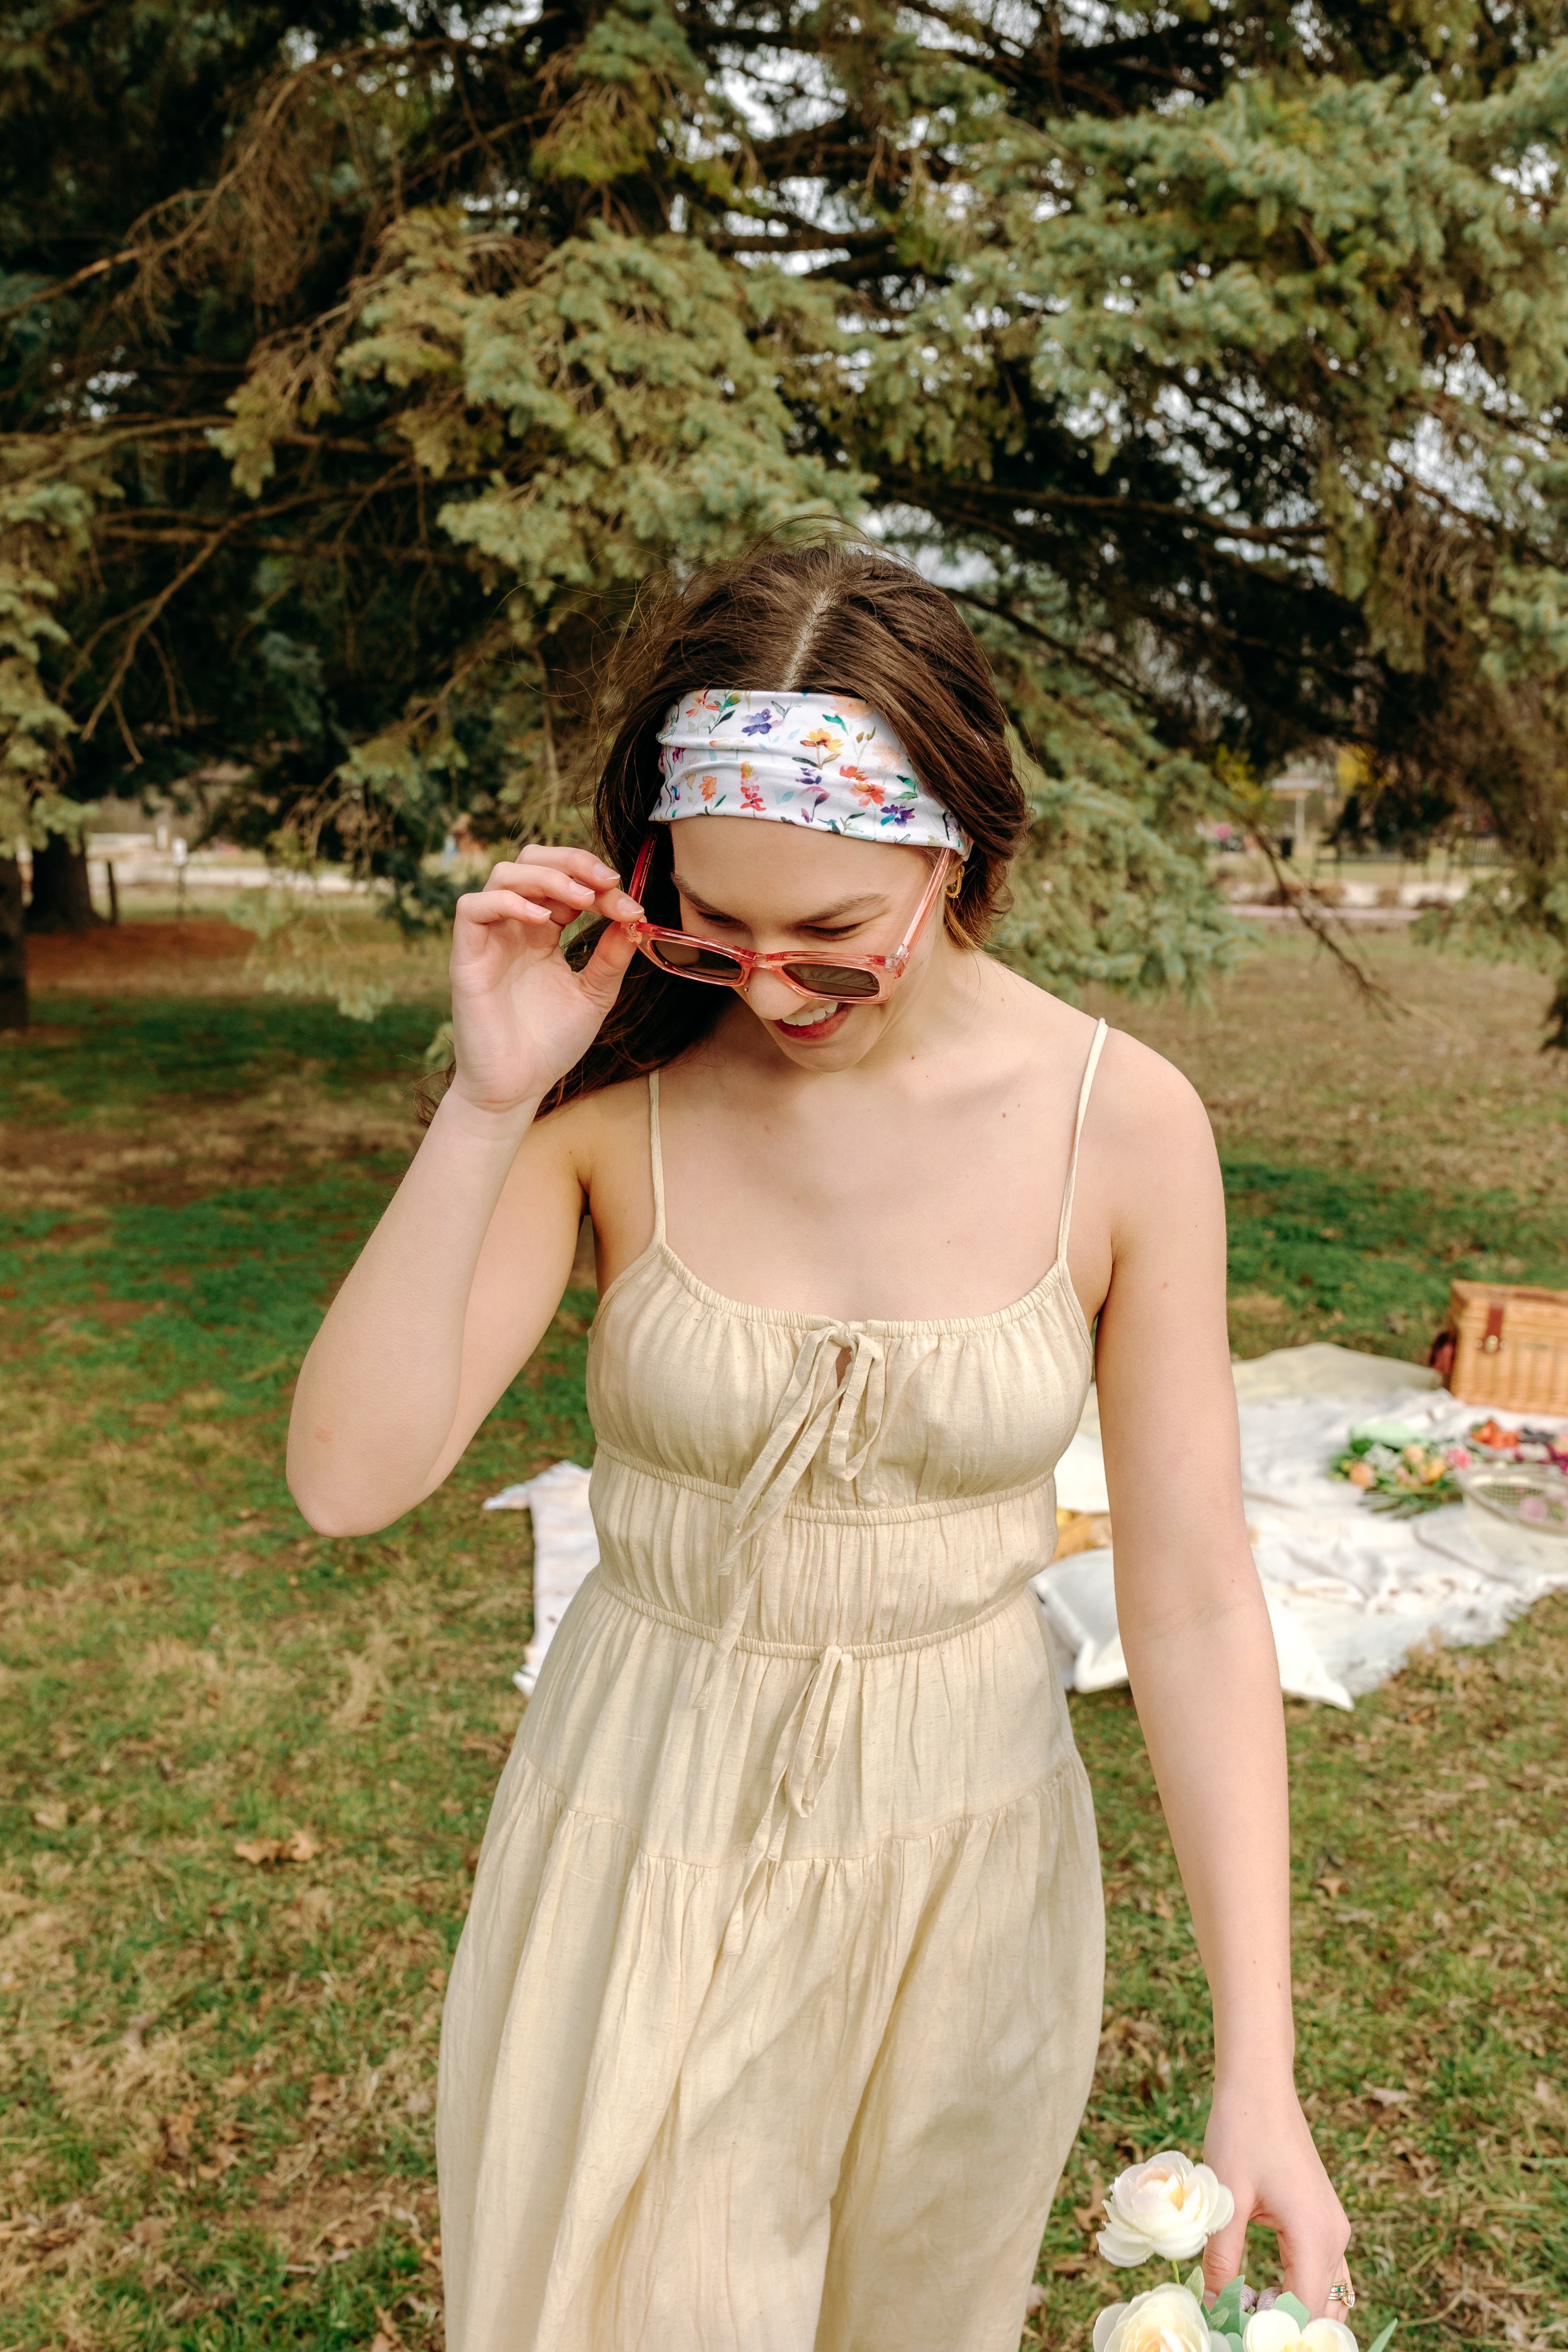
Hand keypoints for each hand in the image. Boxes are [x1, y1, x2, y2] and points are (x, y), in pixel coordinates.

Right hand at [447, 847, 641, 1116]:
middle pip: (530, 861)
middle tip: (606, 881)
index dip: (598, 884)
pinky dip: (508, 903)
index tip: (630, 906)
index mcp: (543, 932)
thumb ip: (611, 956)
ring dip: (546, 876)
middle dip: (571, 861)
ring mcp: (489, 938)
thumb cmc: (550, 1044)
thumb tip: (634, 917)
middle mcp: (514, 927)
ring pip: (504, 875)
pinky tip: (543, 922)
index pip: (566, 883)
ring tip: (581, 898)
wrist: (517, 1088)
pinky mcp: (466, 956)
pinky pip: (472, 908)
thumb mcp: (594, 995)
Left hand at [1201, 2077, 1349, 2317]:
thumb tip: (1213, 2307)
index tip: (1238, 2333)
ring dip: (1297, 2311)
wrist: (1259, 2086)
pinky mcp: (1323, 2217)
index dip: (1272, 2331)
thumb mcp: (1226, 2200)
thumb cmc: (1241, 2133)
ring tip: (1250, 2315)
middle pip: (1323, 2310)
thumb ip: (1221, 2259)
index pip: (1303, 2310)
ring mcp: (1333, 2226)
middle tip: (1243, 2328)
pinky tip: (1264, 2292)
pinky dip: (1302, 2290)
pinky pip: (1323, 2270)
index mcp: (1315, 2235)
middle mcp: (1334, 2236)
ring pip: (1329, 2295)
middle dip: (1287, 2326)